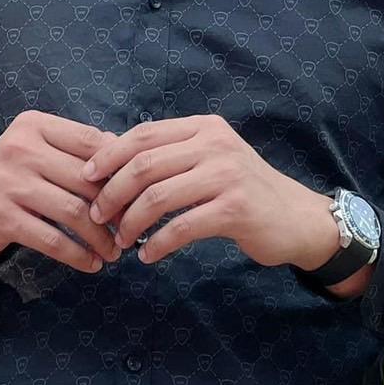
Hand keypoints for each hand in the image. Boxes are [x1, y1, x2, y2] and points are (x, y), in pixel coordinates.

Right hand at [0, 110, 120, 273]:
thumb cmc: (13, 175)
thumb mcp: (37, 149)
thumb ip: (76, 150)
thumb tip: (128, 160)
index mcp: (34, 126)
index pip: (90, 141)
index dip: (118, 168)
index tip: (135, 192)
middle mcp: (20, 149)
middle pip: (85, 178)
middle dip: (115, 207)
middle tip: (131, 227)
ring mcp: (9, 182)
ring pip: (73, 211)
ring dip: (100, 236)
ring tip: (114, 251)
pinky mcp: (2, 216)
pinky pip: (52, 239)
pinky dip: (77, 254)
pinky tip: (91, 263)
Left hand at [81, 114, 339, 268]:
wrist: (297, 218)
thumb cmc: (243, 191)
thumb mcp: (209, 160)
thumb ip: (171, 157)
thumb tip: (109, 162)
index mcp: (203, 128)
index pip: (143, 135)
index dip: (109, 156)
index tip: (86, 178)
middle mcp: (215, 145)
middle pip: (144, 165)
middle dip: (112, 192)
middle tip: (98, 216)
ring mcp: (227, 175)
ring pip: (158, 197)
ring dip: (131, 222)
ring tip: (121, 240)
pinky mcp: (235, 209)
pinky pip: (181, 227)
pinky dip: (158, 244)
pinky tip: (149, 256)